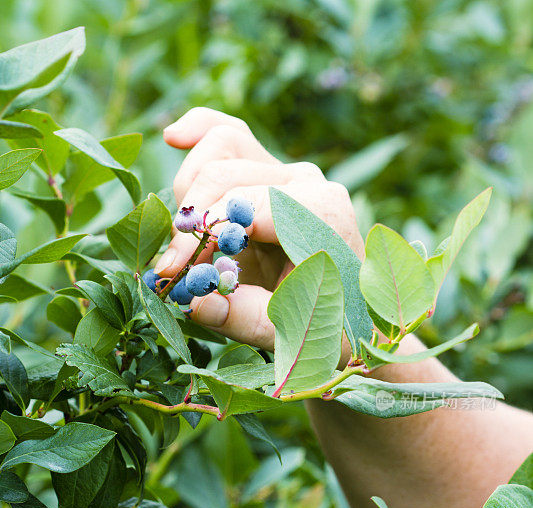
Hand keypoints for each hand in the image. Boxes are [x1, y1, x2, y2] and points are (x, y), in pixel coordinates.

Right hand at [155, 107, 363, 355]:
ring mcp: (287, 170)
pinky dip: (199, 132)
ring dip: (188, 193)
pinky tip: (174, 137)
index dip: (201, 237)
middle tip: (171, 269)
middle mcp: (306, 181)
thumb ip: (245, 318)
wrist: (350, 311)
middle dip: (189, 221)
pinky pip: (229, 135)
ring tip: (183, 243)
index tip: (174, 275)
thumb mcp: (289, 331)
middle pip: (223, 175)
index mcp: (321, 212)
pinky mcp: (268, 170)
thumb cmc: (325, 323)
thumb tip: (194, 302)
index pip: (244, 206)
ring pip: (219, 148)